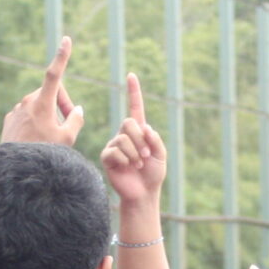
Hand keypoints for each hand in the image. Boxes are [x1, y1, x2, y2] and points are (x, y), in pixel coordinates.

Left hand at [1, 35, 84, 145]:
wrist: (16, 169)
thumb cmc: (43, 153)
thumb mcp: (67, 139)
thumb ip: (76, 120)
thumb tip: (77, 110)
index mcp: (42, 103)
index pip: (55, 74)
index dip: (62, 56)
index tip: (66, 40)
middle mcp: (27, 102)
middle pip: (51, 94)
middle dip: (61, 105)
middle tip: (67, 125)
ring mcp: (17, 110)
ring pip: (39, 105)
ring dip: (48, 116)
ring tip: (50, 138)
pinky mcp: (10, 119)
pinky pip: (27, 115)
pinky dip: (35, 123)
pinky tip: (36, 140)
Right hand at [98, 74, 166, 207]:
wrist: (143, 193)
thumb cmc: (152, 174)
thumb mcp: (160, 154)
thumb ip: (154, 139)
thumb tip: (143, 127)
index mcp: (139, 132)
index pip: (135, 107)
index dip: (134, 92)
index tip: (131, 75)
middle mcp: (124, 135)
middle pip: (128, 123)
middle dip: (140, 140)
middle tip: (146, 155)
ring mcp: (114, 145)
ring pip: (122, 139)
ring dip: (135, 153)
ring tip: (138, 164)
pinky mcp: (107, 157)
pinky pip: (115, 151)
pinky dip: (125, 160)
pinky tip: (128, 168)